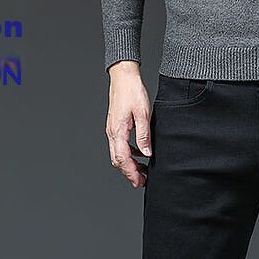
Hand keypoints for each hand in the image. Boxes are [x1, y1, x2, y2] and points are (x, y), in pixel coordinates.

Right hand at [106, 61, 150, 188]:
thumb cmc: (132, 91)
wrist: (123, 76)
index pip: (122, 159)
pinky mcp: (115, 126)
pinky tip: (139, 155)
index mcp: (117, 131)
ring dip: (128, 165)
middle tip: (142, 181)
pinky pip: (119, 146)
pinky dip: (128, 155)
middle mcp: (112, 132)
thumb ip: (144, 135)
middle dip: (129, 173)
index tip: (139, 182)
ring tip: (142, 171)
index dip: (131, 173)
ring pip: (117, 154)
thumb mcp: (143, 113)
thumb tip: (146, 153)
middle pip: (117, 160)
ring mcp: (112, 130)